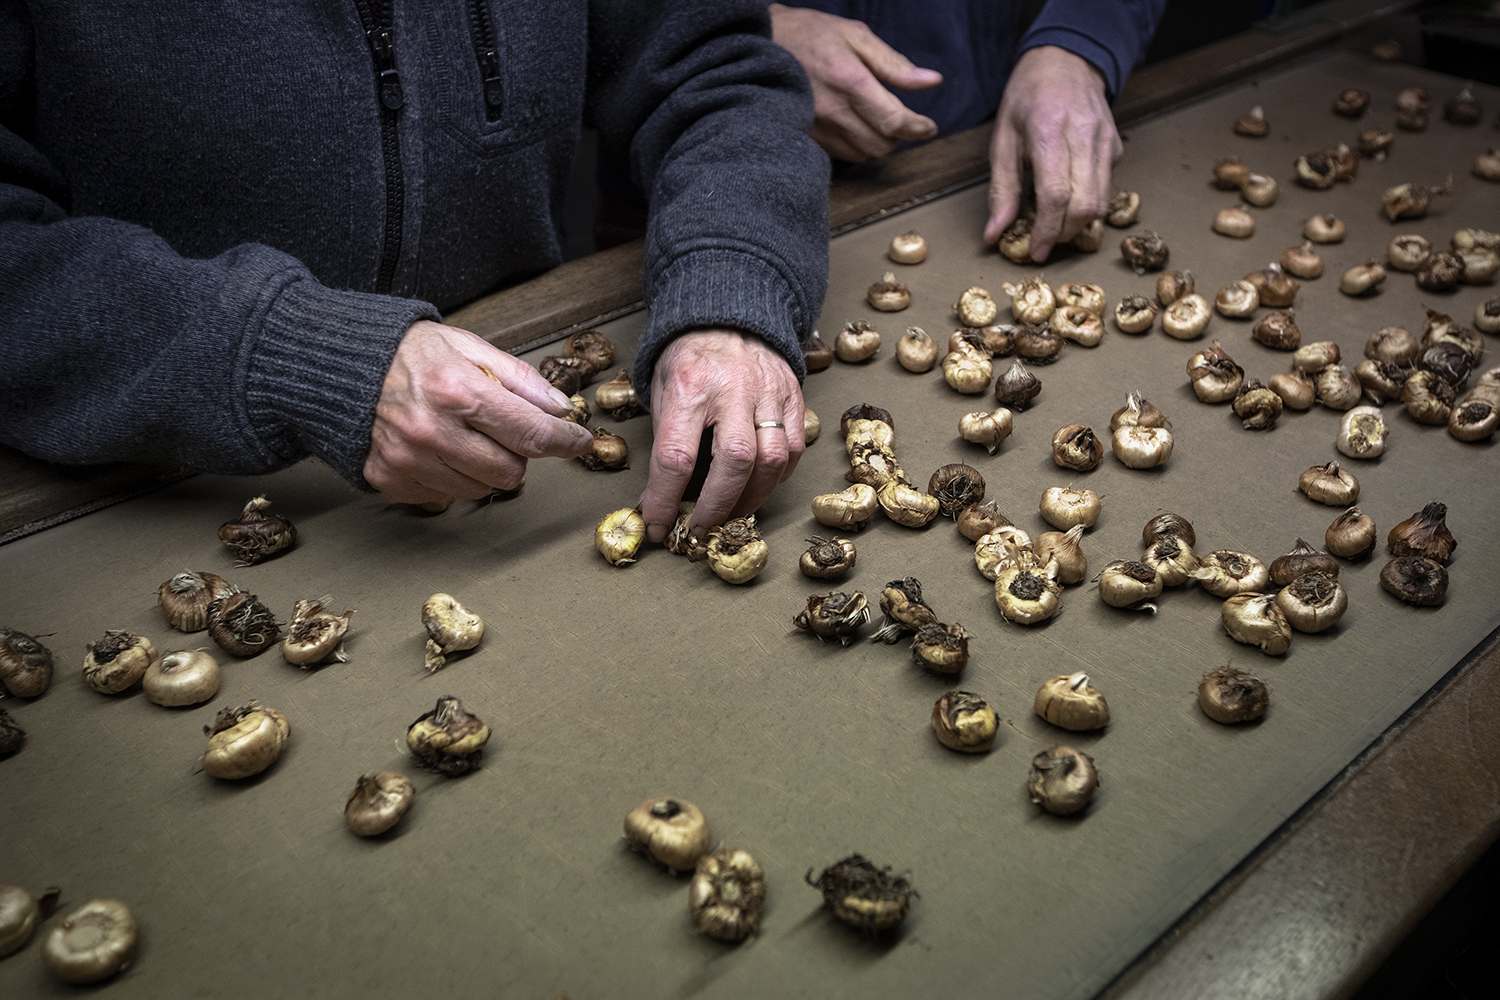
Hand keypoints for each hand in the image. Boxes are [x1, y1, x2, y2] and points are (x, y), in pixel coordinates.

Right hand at [363, 320, 593, 502]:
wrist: (341, 363)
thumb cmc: (409, 352)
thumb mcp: (470, 347)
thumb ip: (520, 379)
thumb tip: (560, 408)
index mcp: (457, 392)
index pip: (532, 434)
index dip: (566, 441)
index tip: (578, 441)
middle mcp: (431, 431)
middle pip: (510, 472)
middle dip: (517, 453)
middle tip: (500, 427)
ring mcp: (407, 460)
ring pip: (480, 489)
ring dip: (485, 466)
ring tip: (465, 434)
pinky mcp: (389, 478)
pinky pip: (444, 495)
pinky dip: (452, 476)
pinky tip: (438, 447)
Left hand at [641, 330, 803, 542]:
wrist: (727, 314)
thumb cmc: (688, 359)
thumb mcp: (661, 390)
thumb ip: (667, 440)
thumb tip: (664, 498)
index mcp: (689, 388)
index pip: (676, 457)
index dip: (665, 501)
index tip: (659, 526)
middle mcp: (733, 390)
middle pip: (735, 462)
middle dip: (717, 506)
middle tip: (701, 528)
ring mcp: (769, 392)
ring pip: (772, 460)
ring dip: (751, 498)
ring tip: (731, 513)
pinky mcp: (794, 396)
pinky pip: (792, 448)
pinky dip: (776, 476)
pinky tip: (757, 485)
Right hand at [769, 3, 941, 160]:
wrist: (760, 48)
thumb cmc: (809, 35)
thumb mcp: (856, 36)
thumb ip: (894, 64)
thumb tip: (931, 81)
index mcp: (849, 81)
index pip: (893, 121)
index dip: (918, 128)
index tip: (929, 127)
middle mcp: (833, 111)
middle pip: (881, 144)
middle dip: (899, 136)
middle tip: (901, 119)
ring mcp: (818, 128)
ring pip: (863, 154)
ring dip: (878, 142)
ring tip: (877, 121)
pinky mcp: (808, 137)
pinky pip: (843, 154)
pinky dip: (857, 145)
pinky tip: (855, 125)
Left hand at [983, 46, 1121, 261]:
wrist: (1065, 61)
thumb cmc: (1027, 98)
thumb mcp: (1003, 139)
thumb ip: (1001, 189)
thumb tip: (994, 234)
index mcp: (1048, 132)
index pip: (1055, 196)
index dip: (1046, 231)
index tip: (1035, 251)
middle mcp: (1083, 137)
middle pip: (1085, 206)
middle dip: (1064, 234)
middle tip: (1044, 241)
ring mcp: (1105, 141)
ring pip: (1102, 202)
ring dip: (1079, 225)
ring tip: (1055, 226)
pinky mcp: (1116, 147)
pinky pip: (1106, 188)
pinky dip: (1088, 203)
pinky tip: (1070, 197)